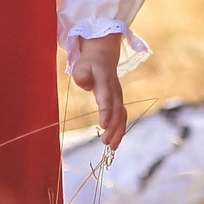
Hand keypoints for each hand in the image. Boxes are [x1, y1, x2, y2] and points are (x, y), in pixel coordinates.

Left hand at [70, 35, 127, 151]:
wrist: (103, 57)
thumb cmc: (89, 63)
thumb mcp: (82, 65)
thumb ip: (82, 74)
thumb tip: (85, 83)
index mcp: (105, 82)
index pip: (106, 99)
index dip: (106, 112)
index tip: (104, 125)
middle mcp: (115, 91)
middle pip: (117, 111)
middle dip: (114, 128)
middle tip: (105, 142)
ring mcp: (119, 97)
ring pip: (122, 116)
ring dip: (119, 132)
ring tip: (112, 147)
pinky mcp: (118, 102)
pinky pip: (122, 118)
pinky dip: (120, 130)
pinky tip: (115, 142)